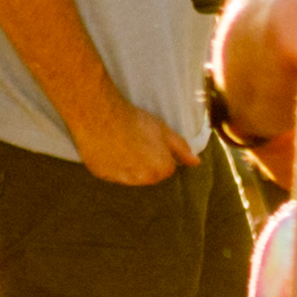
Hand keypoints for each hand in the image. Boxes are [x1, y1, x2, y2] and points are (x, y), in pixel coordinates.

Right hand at [73, 95, 196, 192]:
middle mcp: (142, 179)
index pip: (166, 167)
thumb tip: (196, 163)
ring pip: (130, 176)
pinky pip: (112, 173)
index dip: (160, 153)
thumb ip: (182, 149)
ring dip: (129, 165)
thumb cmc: (136, 121)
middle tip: (135, 142)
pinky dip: (111, 165)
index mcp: (161, 169)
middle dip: (146, 162)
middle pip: (149, 174)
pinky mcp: (102, 176)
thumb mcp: (164, 130)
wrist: (101, 117)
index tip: (151, 141)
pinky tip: (108, 149)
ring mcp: (121, 179)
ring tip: (121, 145)